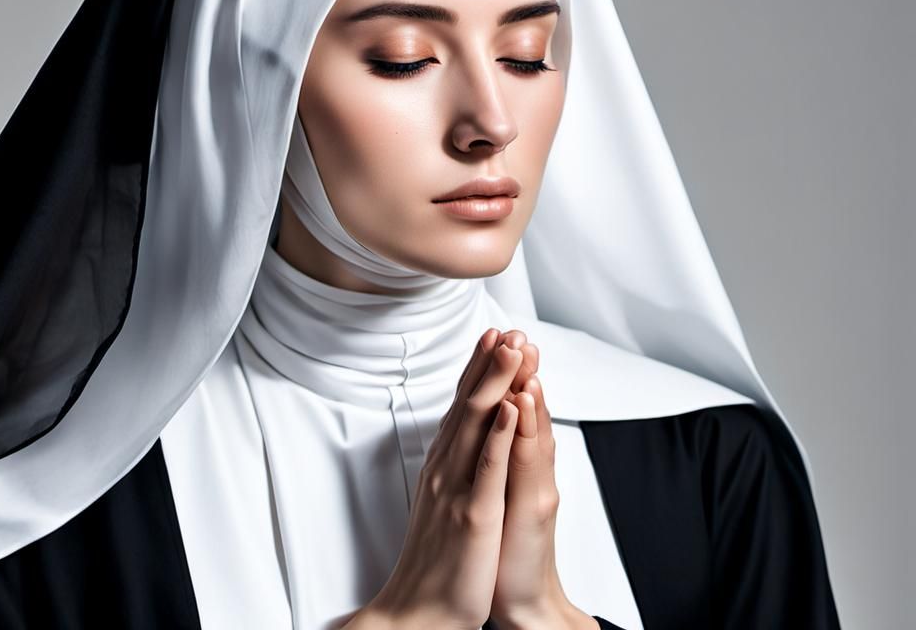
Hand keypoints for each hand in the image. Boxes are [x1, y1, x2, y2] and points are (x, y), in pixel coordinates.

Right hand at [343, 327, 525, 629]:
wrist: (419, 613)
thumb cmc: (437, 565)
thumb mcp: (443, 505)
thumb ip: (451, 471)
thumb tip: (457, 443)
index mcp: (443, 469)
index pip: (462, 409)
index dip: (478, 372)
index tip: (492, 338)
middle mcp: (446, 471)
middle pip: (468, 406)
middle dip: (487, 365)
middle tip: (505, 328)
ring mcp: (458, 490)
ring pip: (477, 425)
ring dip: (495, 382)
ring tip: (511, 349)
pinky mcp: (473, 514)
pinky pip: (488, 467)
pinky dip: (499, 433)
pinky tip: (509, 405)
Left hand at [488, 348, 597, 629]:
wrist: (522, 606)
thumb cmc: (501, 557)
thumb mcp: (493, 504)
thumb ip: (495, 468)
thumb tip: (488, 438)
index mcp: (513, 470)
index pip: (508, 414)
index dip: (502, 378)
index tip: (496, 339)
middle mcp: (528, 474)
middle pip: (524, 413)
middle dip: (519, 371)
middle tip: (516, 331)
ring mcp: (533, 489)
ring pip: (528, 428)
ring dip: (524, 386)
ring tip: (523, 351)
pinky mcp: (531, 510)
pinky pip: (524, 462)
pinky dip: (521, 430)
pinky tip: (519, 404)